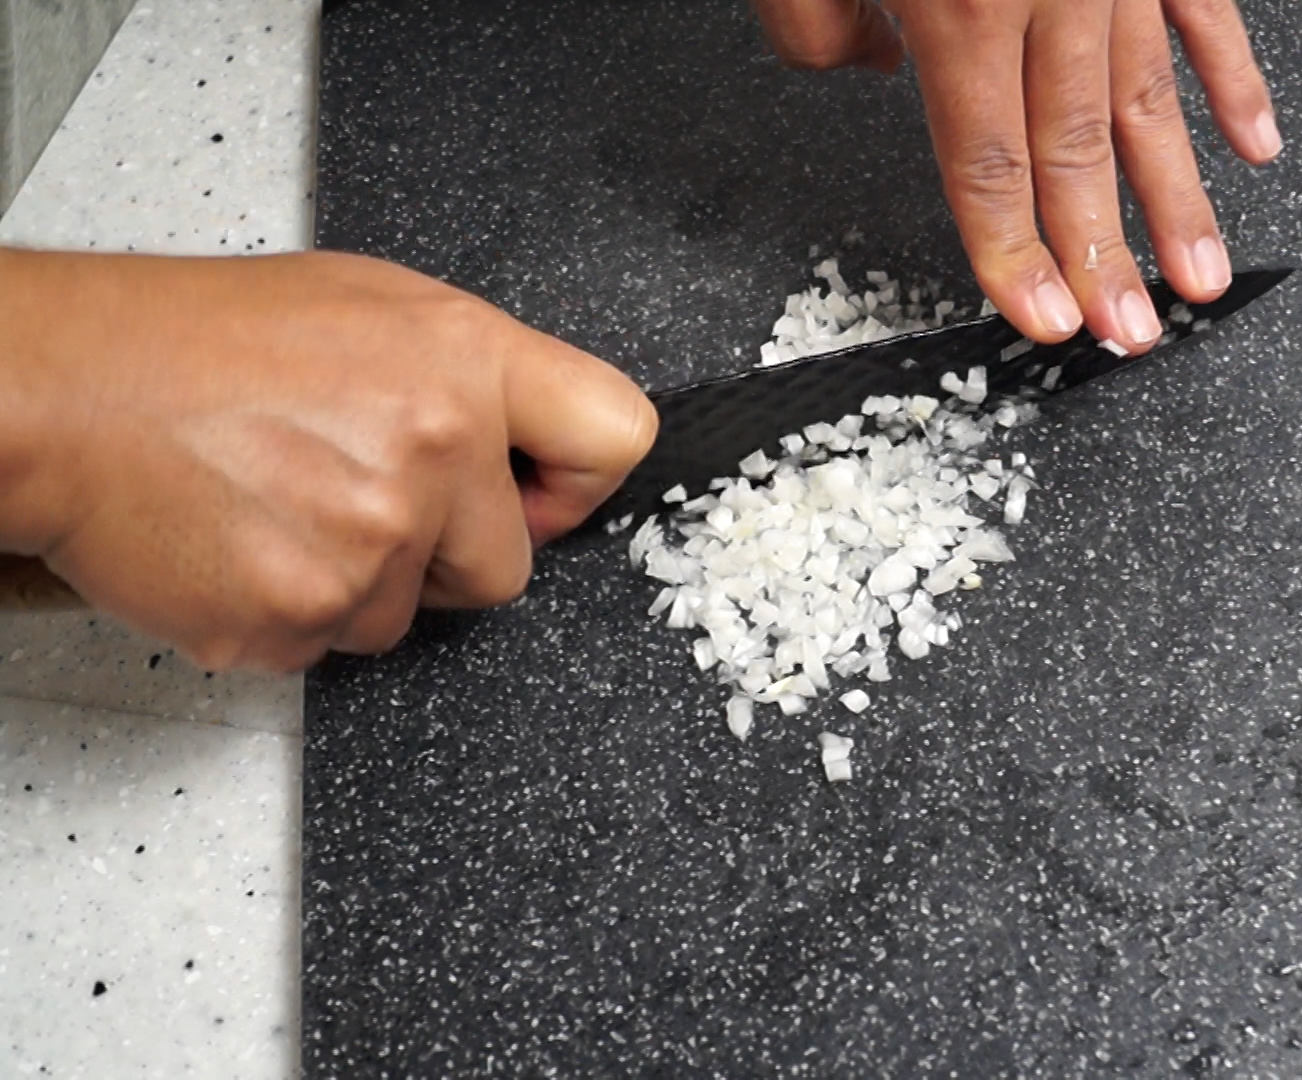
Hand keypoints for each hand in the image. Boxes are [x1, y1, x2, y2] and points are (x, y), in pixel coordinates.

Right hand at [0, 249, 656, 671]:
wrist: (60, 392)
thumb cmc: (192, 342)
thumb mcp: (367, 309)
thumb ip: (472, 379)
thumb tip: (536, 457)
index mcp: (461, 359)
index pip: (615, 435)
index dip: (579, 483)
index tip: (541, 495)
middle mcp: (432, 449)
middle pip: (508, 566)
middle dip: (445, 552)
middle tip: (355, 496)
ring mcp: (371, 540)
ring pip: (409, 616)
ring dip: (356, 583)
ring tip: (279, 506)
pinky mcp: (304, 615)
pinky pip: (331, 647)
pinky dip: (290, 613)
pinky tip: (245, 543)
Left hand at [751, 0, 1279, 351]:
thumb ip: (821, 20)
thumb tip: (870, 69)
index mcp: (960, 0)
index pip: (990, 162)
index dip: (1016, 252)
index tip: (1043, 318)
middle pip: (1080, 151)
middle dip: (1107, 253)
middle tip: (1131, 333)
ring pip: (1152, 97)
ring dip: (1180, 197)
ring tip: (1200, 277)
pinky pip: (1203, 10)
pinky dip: (1233, 77)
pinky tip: (1253, 141)